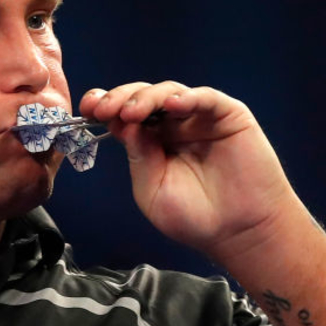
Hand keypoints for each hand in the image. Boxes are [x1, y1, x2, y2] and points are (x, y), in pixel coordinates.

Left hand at [80, 81, 304, 260]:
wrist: (239, 233)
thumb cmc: (195, 219)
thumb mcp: (152, 190)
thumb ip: (139, 157)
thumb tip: (124, 124)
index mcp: (151, 142)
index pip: (123, 116)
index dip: (105, 107)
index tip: (87, 110)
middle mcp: (173, 126)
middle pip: (141, 98)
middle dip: (118, 98)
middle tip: (103, 108)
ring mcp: (199, 118)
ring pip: (169, 93)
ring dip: (146, 98)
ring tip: (132, 111)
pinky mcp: (228, 115)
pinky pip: (205, 98)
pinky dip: (187, 98)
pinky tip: (172, 106)